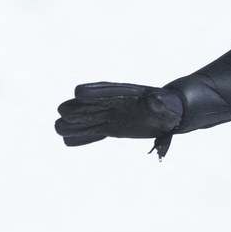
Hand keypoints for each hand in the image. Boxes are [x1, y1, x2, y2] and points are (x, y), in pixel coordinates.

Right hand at [55, 82, 183, 157]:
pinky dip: (83, 137)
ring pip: (88, 119)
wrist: (170, 114)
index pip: (107, 90)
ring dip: (74, 124)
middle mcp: (115, 103)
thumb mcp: (169, 104)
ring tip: (59, 128)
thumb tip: (156, 100)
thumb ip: (160, 102)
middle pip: (91, 105)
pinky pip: (94, 132)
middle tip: (65, 115)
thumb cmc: (171, 106)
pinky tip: (68, 141)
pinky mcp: (112, 128)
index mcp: (128, 94)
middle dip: (78, 109)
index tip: (78, 92)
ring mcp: (111, 116)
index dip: (94, 92)